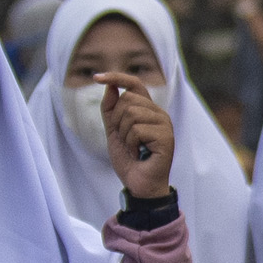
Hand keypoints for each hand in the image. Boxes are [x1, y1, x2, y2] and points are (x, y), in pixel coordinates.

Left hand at [99, 83, 176, 198]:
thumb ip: (111, 110)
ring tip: (132, 149)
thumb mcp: (113, 131)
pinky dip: (131, 144)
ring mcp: (164, 124)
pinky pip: (137, 129)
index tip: (96, 78)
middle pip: (128, 99)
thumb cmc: (129, 160)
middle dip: (117, 121)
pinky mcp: (166, 137)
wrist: (139, 185)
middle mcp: (158, 114)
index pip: (134, 84)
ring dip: (124, 135)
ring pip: (132, 113)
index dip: (116, 77)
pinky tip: (138, 154)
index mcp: (148, 110)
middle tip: (125, 141)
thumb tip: (111, 86)